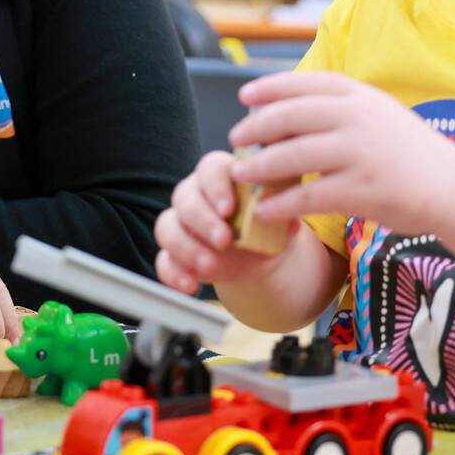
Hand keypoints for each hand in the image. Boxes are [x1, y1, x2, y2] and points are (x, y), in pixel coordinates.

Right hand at [155, 150, 297, 294]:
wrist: (258, 253)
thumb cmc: (267, 224)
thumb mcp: (281, 218)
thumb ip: (284, 215)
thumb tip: (291, 221)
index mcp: (222, 176)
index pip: (210, 169)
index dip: (215, 187)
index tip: (228, 208)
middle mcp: (194, 195)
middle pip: (184, 198)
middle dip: (203, 221)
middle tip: (223, 240)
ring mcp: (180, 224)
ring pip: (167, 227)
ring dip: (186, 248)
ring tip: (208, 265)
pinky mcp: (174, 253)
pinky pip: (163, 260)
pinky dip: (174, 274)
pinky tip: (190, 285)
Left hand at [228, 71, 454, 234]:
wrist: (454, 188)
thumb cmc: (407, 152)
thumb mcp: (378, 114)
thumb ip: (340, 107)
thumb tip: (284, 104)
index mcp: (362, 96)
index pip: (306, 85)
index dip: (271, 88)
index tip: (245, 96)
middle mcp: (360, 119)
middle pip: (292, 116)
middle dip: (257, 127)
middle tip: (235, 138)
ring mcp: (362, 154)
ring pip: (294, 156)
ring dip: (260, 165)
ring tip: (239, 173)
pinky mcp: (363, 190)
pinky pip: (309, 196)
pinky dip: (281, 203)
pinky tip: (264, 210)